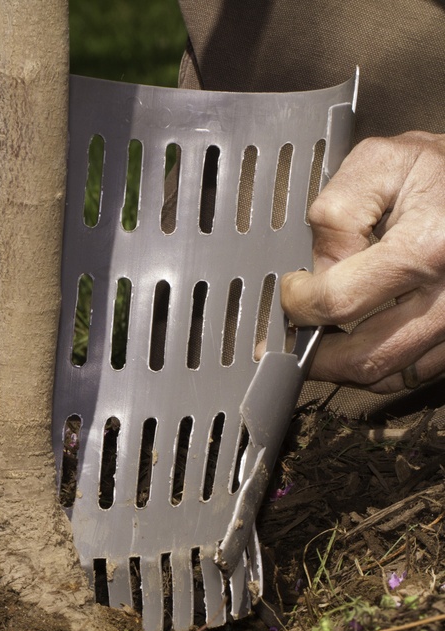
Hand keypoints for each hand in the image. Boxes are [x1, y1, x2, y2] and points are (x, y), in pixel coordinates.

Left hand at [281, 131, 444, 391]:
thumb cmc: (440, 169)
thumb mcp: (382, 163)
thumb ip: (338, 213)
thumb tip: (320, 267)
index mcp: (424, 248)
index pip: (339, 301)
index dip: (300, 302)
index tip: (292, 290)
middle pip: (367, 357)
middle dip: (316, 357)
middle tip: (294, 338)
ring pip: (392, 375)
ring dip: (346, 368)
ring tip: (323, 343)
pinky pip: (419, 372)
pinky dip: (384, 366)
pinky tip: (363, 342)